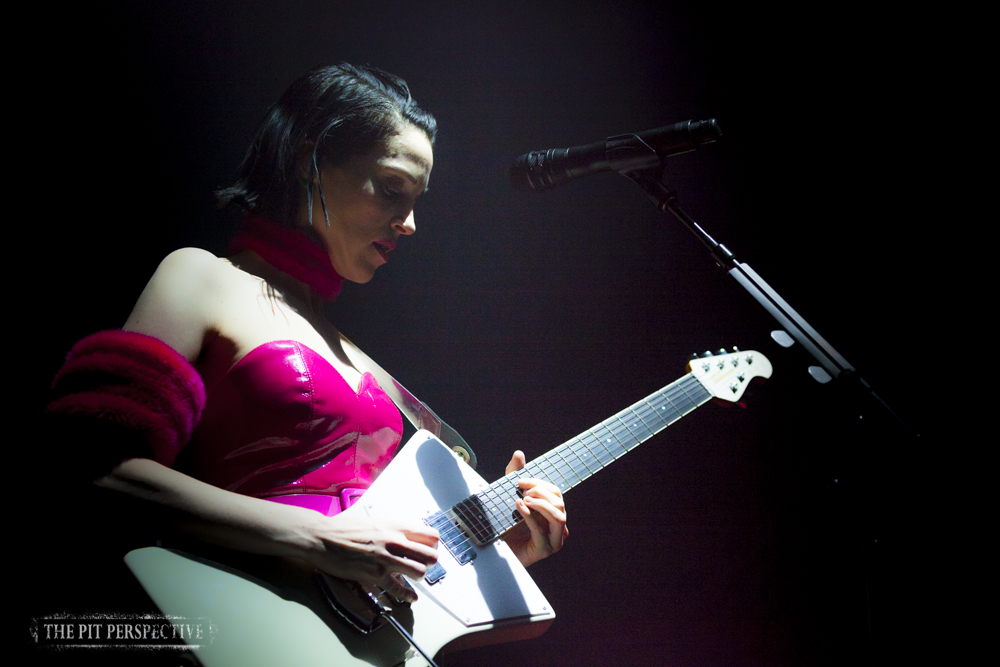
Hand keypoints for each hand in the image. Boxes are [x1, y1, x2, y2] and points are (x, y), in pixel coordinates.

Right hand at [305, 515, 438, 602]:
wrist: (323, 537)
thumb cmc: (345, 528)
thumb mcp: (376, 521)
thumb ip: (393, 530)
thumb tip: (406, 537)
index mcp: (396, 526)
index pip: (431, 535)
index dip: (432, 545)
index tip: (428, 549)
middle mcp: (395, 541)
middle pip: (431, 555)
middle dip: (430, 562)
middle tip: (423, 564)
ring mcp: (386, 559)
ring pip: (420, 572)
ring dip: (419, 576)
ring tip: (413, 577)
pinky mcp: (375, 575)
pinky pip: (399, 589)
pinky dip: (408, 595)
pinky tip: (411, 597)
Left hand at [503, 450, 567, 566]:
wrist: (496, 552)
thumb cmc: (506, 526)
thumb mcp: (510, 496)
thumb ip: (515, 476)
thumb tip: (519, 453)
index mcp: (554, 514)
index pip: (556, 493)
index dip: (539, 483)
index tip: (519, 480)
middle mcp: (558, 527)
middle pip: (560, 502)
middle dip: (541, 492)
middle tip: (521, 489)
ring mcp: (554, 541)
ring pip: (558, 516)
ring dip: (541, 504)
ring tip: (523, 498)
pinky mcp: (543, 551)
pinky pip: (540, 531)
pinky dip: (529, 516)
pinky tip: (519, 507)